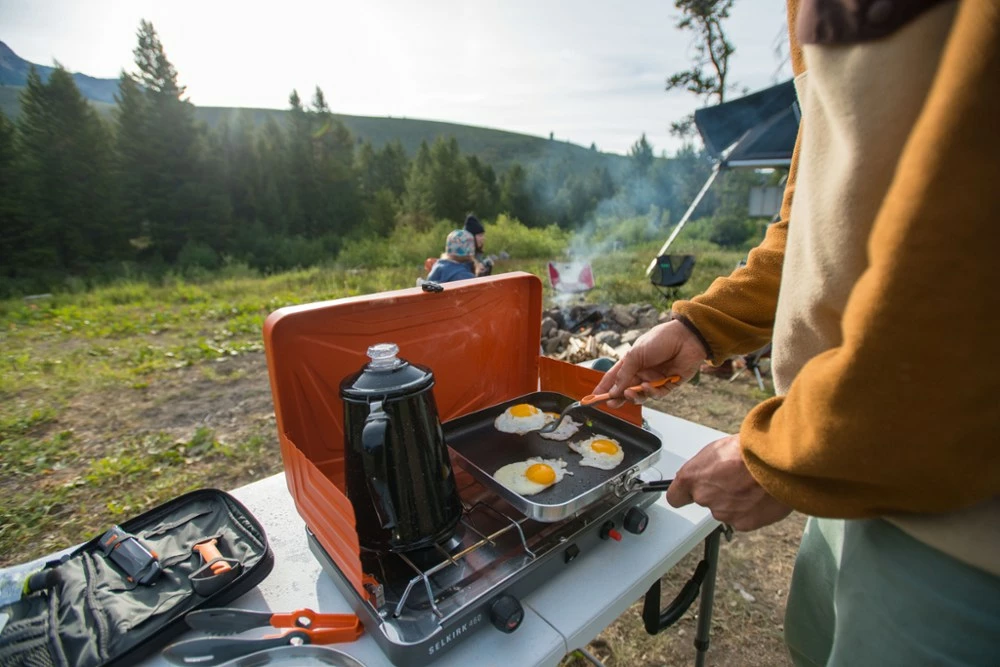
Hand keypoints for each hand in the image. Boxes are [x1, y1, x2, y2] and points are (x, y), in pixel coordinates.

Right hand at [593, 320, 705, 406]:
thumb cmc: (660, 339)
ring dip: (633, 396)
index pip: (614, 378)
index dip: (604, 388)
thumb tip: (614, 390)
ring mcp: (655, 379)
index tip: (594, 398)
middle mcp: (642, 372)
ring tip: (629, 393)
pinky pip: (657, 394)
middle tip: (610, 404)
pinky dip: (651, 392)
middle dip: (617, 398)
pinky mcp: (668, 384)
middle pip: (626, 390)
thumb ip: (624, 373)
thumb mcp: (636, 354)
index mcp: (631, 362)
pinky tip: (648, 386)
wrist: (687, 337)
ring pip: (640, 395)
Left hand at [666, 435, 791, 531]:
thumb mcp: (717, 450)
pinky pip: (743, 517)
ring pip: (725, 509)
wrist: (775, 462)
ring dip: (735, 500)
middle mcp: (704, 497)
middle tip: (733, 479)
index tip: (688, 493)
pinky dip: (750, 509)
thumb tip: (706, 472)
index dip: (683, 494)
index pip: (675, 497)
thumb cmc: (748, 450)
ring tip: (750, 484)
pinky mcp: (743, 523)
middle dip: (717, 492)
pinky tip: (759, 495)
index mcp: (692, 478)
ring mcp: (723, 512)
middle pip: (705, 501)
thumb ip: (705, 467)